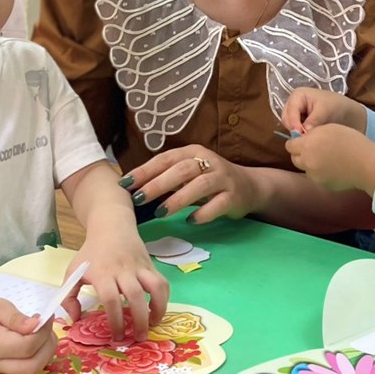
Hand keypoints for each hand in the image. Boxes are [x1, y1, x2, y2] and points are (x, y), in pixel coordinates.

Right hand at [0, 296, 57, 373]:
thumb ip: (16, 318)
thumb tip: (36, 325)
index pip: (27, 346)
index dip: (43, 331)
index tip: (46, 315)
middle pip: (33, 366)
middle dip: (47, 346)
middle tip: (46, 326)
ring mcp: (1, 371)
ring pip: (33, 371)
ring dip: (45, 353)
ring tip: (42, 332)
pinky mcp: (5, 371)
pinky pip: (28, 370)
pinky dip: (39, 357)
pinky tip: (37, 341)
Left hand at [62, 231, 168, 341]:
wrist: (111, 227)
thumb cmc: (91, 253)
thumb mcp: (74, 271)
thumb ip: (69, 296)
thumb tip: (76, 319)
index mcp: (102, 274)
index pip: (111, 300)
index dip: (116, 321)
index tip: (117, 336)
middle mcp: (123, 270)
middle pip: (135, 296)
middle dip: (139, 320)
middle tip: (138, 337)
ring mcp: (139, 267)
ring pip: (156, 287)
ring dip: (158, 308)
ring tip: (153, 324)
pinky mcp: (150, 265)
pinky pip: (162, 282)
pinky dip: (164, 297)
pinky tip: (157, 309)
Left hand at [123, 145, 261, 225]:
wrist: (250, 186)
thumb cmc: (210, 181)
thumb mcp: (189, 173)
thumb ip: (167, 178)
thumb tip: (134, 189)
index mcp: (192, 152)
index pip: (165, 159)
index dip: (145, 170)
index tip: (125, 183)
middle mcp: (208, 161)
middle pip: (181, 170)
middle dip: (157, 184)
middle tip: (139, 198)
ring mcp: (223, 178)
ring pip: (199, 185)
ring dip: (178, 199)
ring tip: (160, 212)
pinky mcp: (234, 196)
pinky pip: (218, 204)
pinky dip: (203, 213)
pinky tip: (190, 221)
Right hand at [282, 87, 366, 134]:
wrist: (345, 111)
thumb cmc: (335, 106)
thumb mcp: (325, 110)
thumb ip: (314, 120)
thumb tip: (303, 132)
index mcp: (298, 95)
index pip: (290, 111)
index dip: (294, 123)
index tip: (301, 134)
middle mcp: (293, 103)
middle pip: (286, 118)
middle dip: (294, 128)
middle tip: (304, 138)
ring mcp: (295, 113)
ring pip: (289, 125)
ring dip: (297, 132)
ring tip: (308, 137)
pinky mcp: (299, 121)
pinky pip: (295, 129)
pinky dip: (300, 134)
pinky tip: (309, 137)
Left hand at [286, 123, 374, 193]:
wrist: (366, 164)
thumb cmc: (351, 142)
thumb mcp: (329, 128)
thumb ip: (312, 134)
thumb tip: (303, 138)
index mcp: (307, 145)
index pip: (289, 145)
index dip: (296, 142)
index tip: (304, 141)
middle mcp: (307, 161)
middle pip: (295, 158)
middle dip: (301, 154)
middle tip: (314, 149)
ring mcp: (314, 175)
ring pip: (306, 168)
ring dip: (311, 163)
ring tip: (327, 158)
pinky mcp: (322, 185)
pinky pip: (316, 177)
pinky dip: (321, 173)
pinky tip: (334, 168)